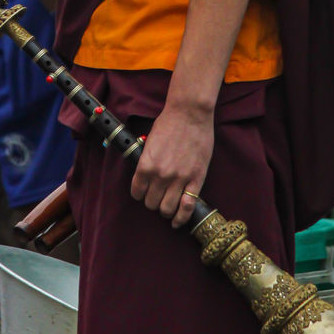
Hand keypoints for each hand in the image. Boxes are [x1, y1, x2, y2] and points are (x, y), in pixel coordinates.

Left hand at [130, 102, 214, 229]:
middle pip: (151, 203)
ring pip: (167, 209)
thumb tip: (145, 175)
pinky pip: (187, 207)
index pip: (137, 192)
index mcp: (146, 165)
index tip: (143, 192)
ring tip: (168, 204)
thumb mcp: (149, 141)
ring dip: (166, 209)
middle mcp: (160, 175)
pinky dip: (182, 217)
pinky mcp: (196, 180)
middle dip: (152, 201)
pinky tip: (178, 220)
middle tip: (157, 196)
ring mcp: (179, 179)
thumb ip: (147, 161)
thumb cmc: (169, 123)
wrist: (190, 114)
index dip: (140, 194)